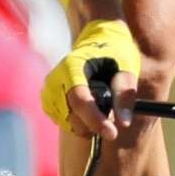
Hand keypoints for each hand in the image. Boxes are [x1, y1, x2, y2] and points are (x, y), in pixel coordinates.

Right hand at [41, 18, 140, 139]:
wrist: (97, 42)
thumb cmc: (114, 53)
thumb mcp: (126, 67)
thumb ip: (125, 94)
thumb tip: (124, 122)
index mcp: (71, 66)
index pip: (79, 100)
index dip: (95, 120)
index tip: (113, 133)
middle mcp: (54, 79)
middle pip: (73, 116)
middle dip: (96, 122)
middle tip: (113, 114)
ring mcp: (48, 91)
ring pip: (70, 123)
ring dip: (89, 122)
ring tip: (101, 103)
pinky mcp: (48, 102)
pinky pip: (66, 122)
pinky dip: (80, 121)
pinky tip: (89, 106)